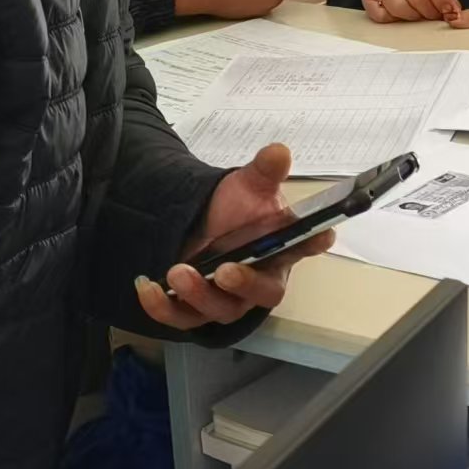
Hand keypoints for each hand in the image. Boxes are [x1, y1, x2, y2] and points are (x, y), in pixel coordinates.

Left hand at [135, 143, 332, 331]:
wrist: (201, 224)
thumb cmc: (236, 209)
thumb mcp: (248, 184)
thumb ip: (264, 171)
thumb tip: (279, 151)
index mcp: (282, 250)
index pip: (305, 247)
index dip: (314, 244)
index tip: (322, 235)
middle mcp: (260, 281)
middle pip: (262, 294)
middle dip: (244, 285)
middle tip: (225, 271)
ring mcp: (228, 300)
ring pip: (220, 310)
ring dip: (198, 296)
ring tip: (177, 272)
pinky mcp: (195, 310)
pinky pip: (182, 317)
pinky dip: (163, 307)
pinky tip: (146, 287)